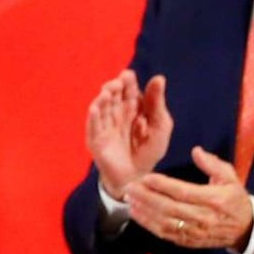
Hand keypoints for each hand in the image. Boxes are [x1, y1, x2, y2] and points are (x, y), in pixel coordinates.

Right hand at [86, 70, 172, 199]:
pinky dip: (93, 117)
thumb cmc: (149, 151)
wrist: (138, 178)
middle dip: (113, 87)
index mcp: (131, 108)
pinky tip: (95, 108)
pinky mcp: (96, 139)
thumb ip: (157, 103)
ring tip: (107, 92)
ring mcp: (104, 126)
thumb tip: (159, 77)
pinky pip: (92, 126)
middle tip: (118, 83)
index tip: (128, 75)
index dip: (127, 82)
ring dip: (102, 99)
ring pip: (101, 108)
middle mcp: (115, 113)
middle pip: (112, 96)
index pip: (127, 90)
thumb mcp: (160, 126)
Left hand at [124, 146, 253, 249]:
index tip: (146, 177)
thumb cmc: (235, 199)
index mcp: (214, 199)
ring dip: (144, 211)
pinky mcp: (190, 241)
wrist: (247, 229)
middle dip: (147, 197)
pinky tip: (137, 214)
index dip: (163, 185)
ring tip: (129, 200)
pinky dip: (149, 225)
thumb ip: (213, 164)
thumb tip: (196, 151)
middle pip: (170, 208)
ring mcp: (196, 232)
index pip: (184, 192)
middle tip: (130, 187)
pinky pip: (166, 234)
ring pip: (165, 223)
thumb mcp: (230, 177)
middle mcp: (203, 217)